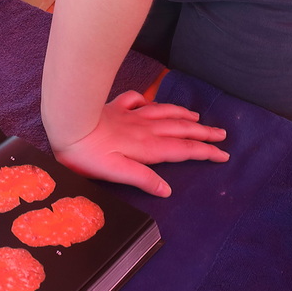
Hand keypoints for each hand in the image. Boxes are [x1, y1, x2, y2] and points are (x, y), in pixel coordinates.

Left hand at [50, 91, 227, 196]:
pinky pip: (136, 101)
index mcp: (147, 148)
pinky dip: (147, 101)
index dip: (205, 152)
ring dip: (183, 115)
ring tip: (197, 116)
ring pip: (164, 113)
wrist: (67, 123)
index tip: (224, 155)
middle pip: (180, 129)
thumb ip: (143, 179)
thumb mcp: (116, 172)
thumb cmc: (88, 154)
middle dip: (203, 132)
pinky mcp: (114, 107)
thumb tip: (167, 189)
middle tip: (222, 134)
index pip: (183, 150)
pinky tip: (149, 102)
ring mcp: (130, 116)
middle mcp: (144, 129)